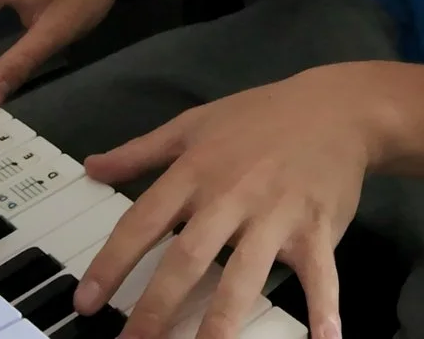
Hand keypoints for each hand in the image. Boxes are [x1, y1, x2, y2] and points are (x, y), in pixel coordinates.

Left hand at [76, 63, 384, 338]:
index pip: (144, 222)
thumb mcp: (193, 124)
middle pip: (188, 258)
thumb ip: (140, 151)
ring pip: (244, 275)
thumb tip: (92, 167)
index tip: (87, 302)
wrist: (336, 107)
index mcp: (196, 171)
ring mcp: (275, 216)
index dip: (112, 263)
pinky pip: (319, 275)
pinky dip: (323, 309)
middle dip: (158, 306)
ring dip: (222, 321)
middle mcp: (230, 197)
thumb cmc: (259, 117)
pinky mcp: (317, 229)